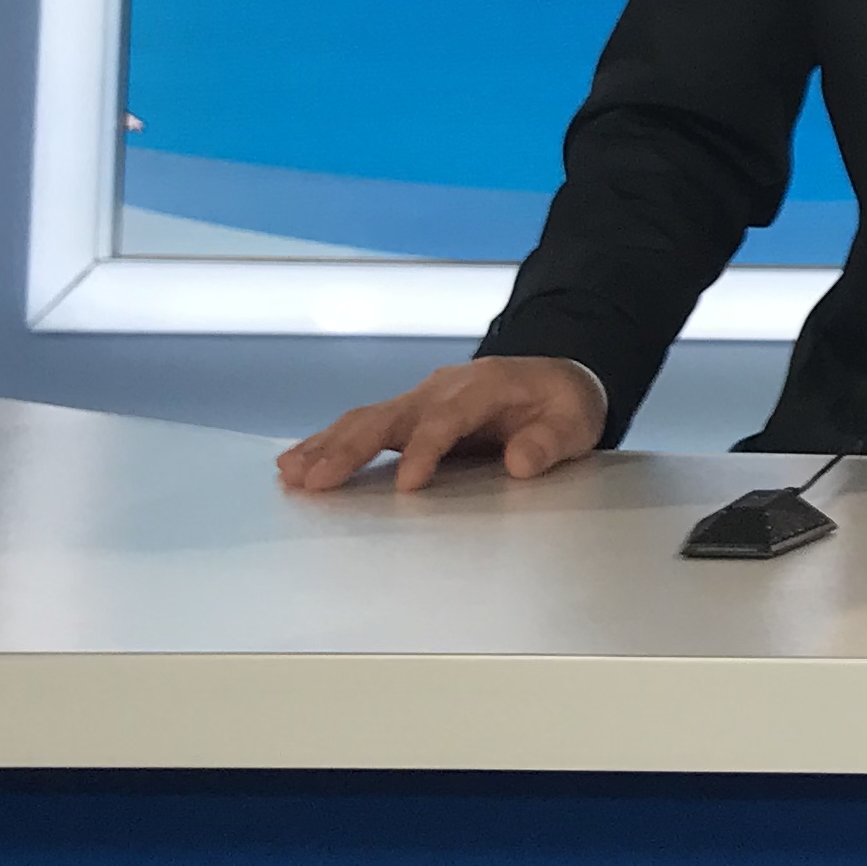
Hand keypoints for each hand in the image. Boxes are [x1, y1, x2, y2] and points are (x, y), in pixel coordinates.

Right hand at [275, 356, 605, 494]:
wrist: (557, 378)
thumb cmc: (564, 405)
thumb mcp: (576, 423)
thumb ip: (551, 441)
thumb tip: (522, 462)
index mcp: (485, 385)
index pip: (447, 419)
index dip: (426, 451)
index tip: (407, 487)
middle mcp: (444, 387)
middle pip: (391, 415)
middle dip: (351, 448)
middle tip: (315, 480)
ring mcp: (422, 398)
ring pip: (367, 419)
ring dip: (327, 446)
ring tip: (290, 474)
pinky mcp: (409, 415)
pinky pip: (364, 426)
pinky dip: (328, 444)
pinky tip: (296, 465)